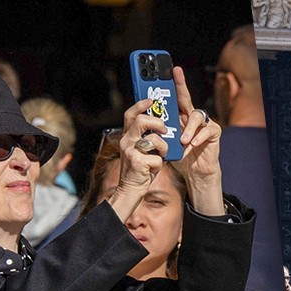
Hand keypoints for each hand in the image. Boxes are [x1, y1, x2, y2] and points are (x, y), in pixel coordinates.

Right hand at [107, 99, 167, 220]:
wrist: (130, 190)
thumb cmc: (140, 169)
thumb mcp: (142, 150)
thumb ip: (148, 138)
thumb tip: (163, 126)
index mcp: (127, 137)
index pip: (130, 114)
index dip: (140, 105)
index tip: (151, 100)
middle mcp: (126, 141)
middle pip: (141, 121)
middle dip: (157, 123)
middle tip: (164, 129)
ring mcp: (130, 152)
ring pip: (153, 139)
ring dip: (163, 147)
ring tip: (162, 154)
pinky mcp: (138, 162)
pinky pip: (157, 157)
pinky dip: (160, 163)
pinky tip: (155, 168)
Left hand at [172, 66, 223, 214]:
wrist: (195, 172)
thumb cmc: (181, 156)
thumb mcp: (166, 142)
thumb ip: (160, 130)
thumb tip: (143, 120)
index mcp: (179, 117)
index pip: (174, 98)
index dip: (172, 83)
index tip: (169, 69)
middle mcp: (191, 116)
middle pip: (186, 97)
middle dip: (180, 83)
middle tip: (175, 72)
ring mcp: (204, 123)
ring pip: (196, 115)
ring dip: (188, 128)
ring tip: (182, 140)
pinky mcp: (214, 132)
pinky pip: (207, 130)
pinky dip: (198, 137)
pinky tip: (192, 144)